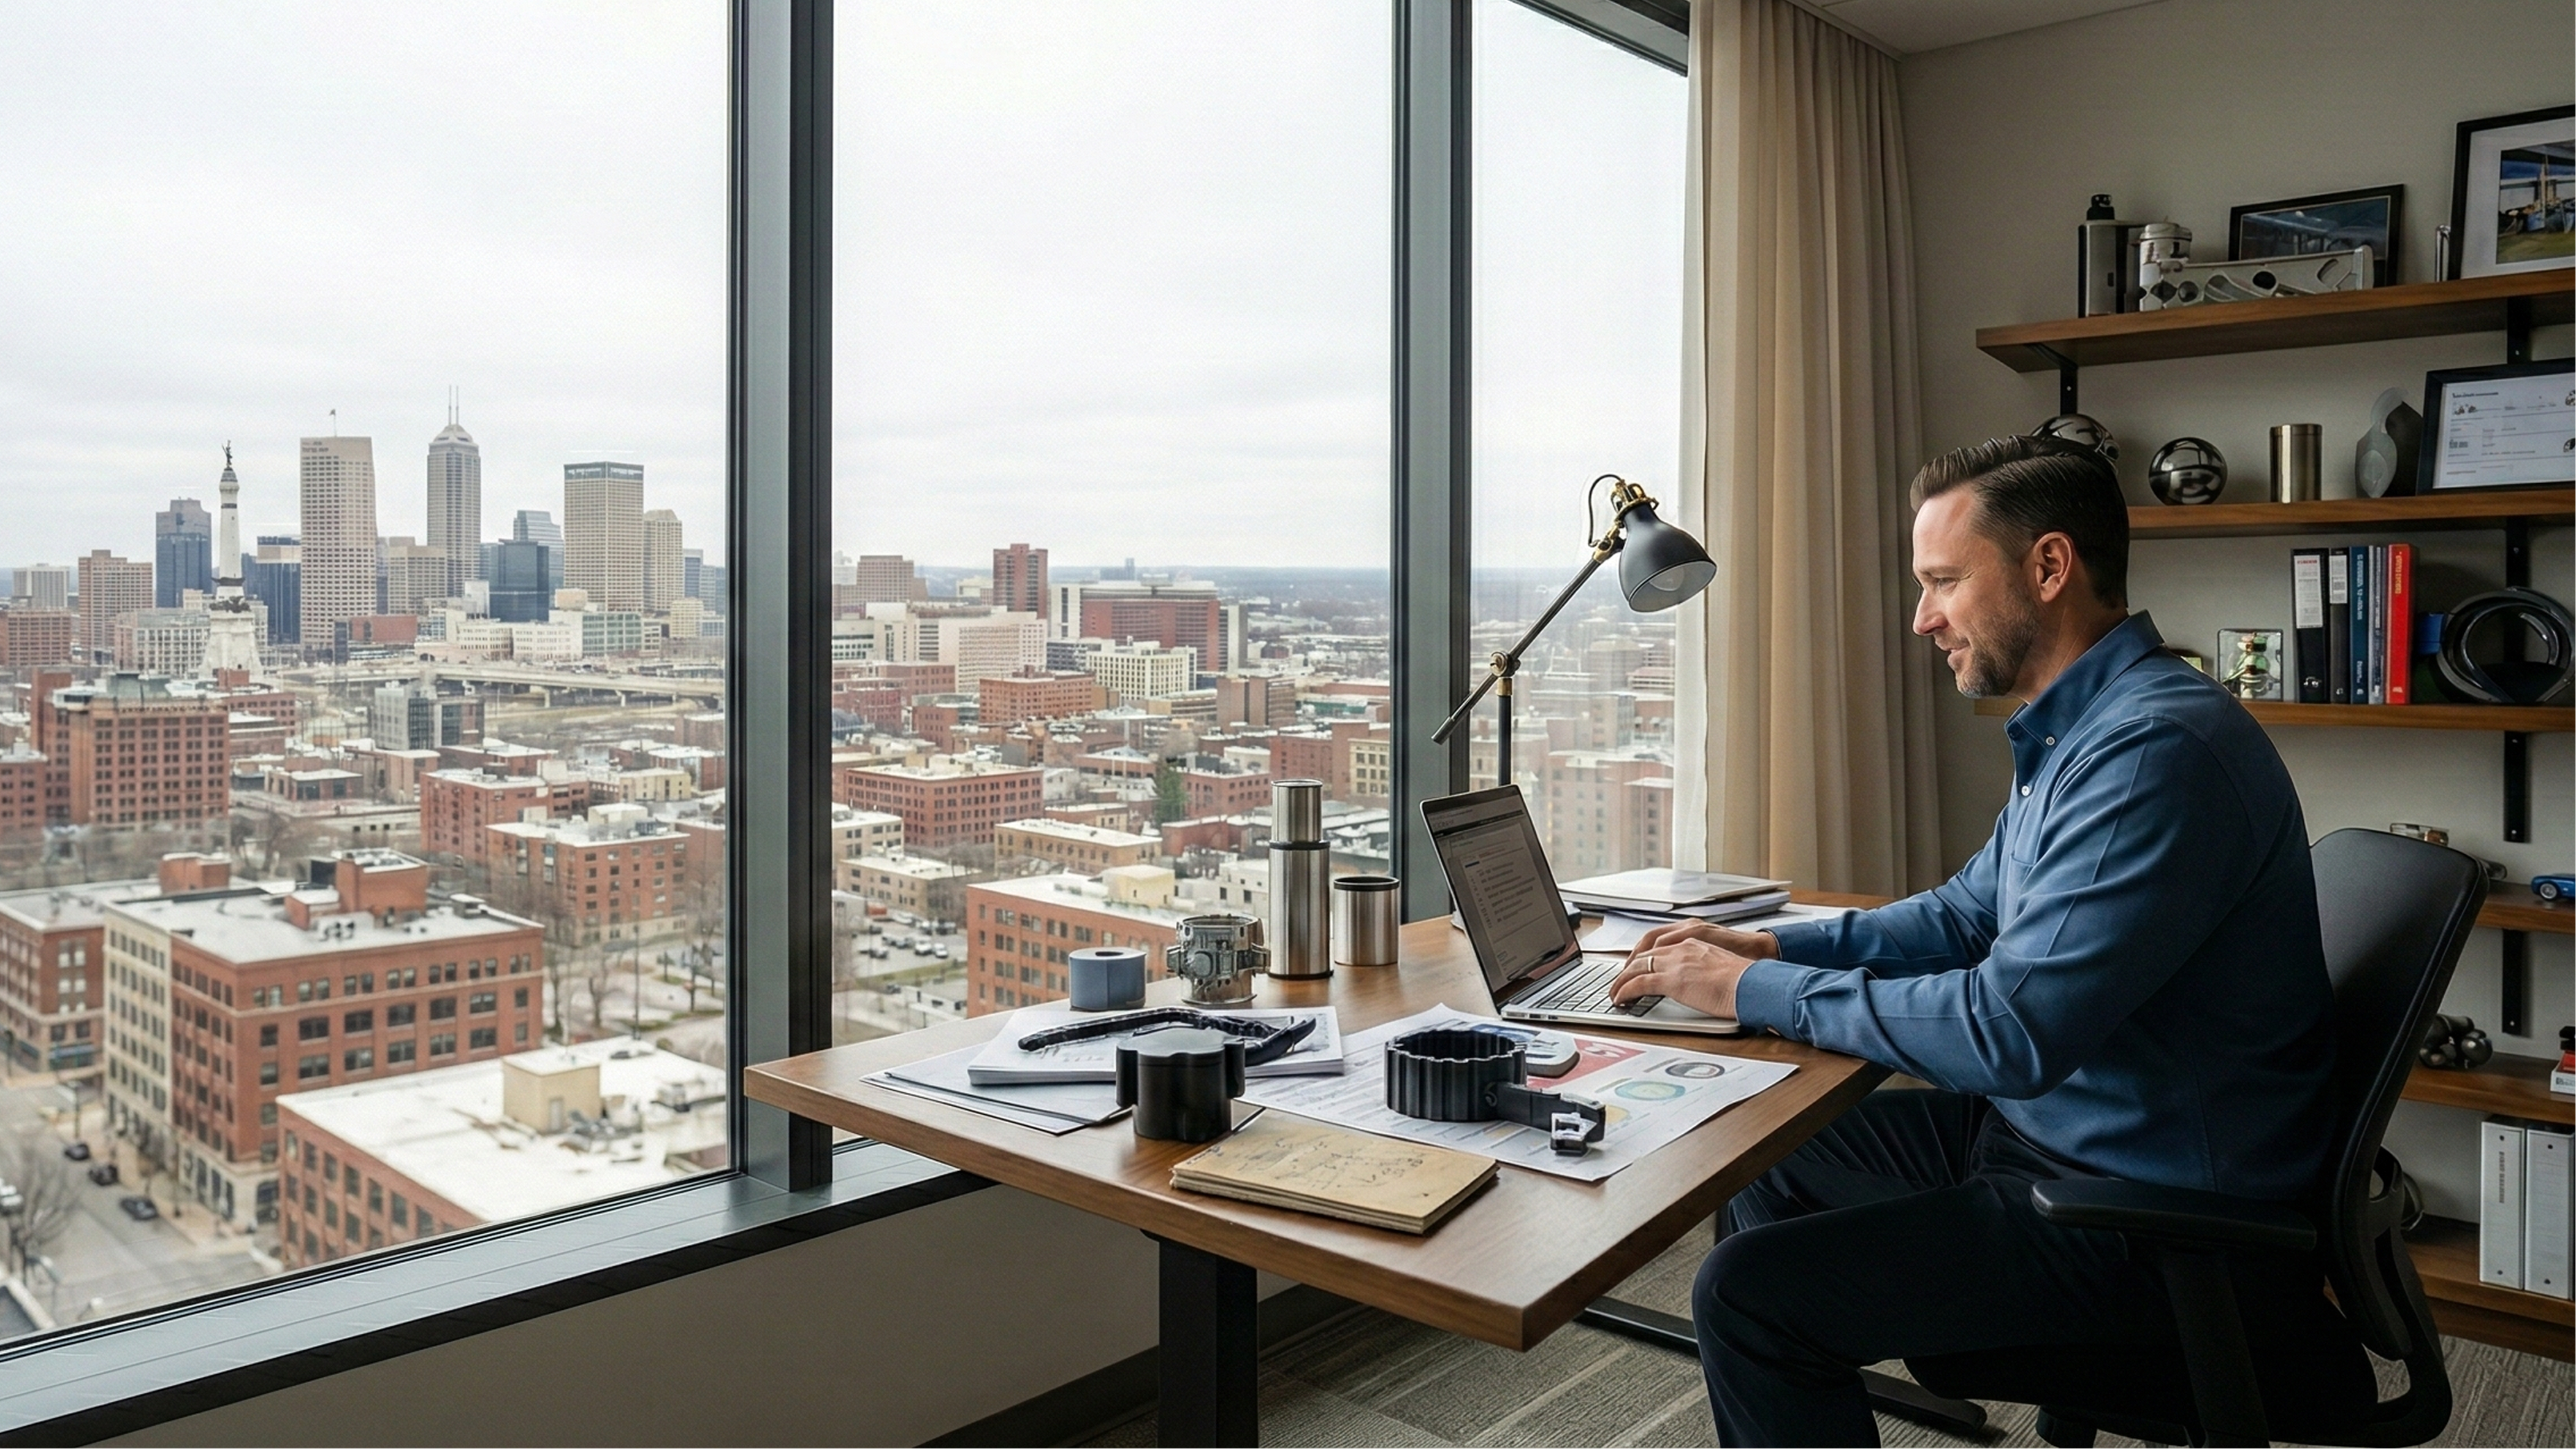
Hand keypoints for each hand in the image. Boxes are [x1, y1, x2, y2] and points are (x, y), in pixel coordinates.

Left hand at [1611, 926, 1772, 1019]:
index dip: (1644, 957)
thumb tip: (1703, 980)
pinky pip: (1639, 983)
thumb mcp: (1720, 965)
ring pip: (1637, 967)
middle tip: (1620, 980)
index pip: (1659, 945)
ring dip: (1621, 980)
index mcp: (1694, 941)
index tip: (1636, 966)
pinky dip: (1625, 991)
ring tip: (1614, 992)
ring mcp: (1675, 962)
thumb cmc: (1745, 979)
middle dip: (1629, 967)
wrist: (1752, 983)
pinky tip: (1619, 999)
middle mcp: (1681, 947)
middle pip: (1644, 954)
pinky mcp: (1671, 980)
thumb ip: (1706, 967)